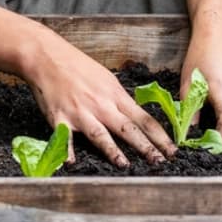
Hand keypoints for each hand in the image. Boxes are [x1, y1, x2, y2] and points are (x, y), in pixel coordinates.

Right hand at [22, 27, 175, 166]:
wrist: (48, 56)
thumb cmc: (79, 67)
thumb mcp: (107, 80)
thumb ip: (120, 100)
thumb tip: (137, 116)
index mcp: (115, 95)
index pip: (144, 119)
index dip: (160, 136)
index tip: (173, 150)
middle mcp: (101, 105)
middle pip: (128, 128)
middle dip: (146, 147)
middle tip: (160, 162)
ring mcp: (80, 112)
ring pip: (100, 134)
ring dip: (113, 151)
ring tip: (125, 165)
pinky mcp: (59, 118)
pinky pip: (65, 138)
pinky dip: (68, 150)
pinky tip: (72, 163)